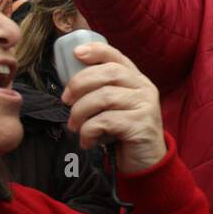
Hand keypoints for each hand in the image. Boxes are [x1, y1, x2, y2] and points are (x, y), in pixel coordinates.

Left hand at [61, 40, 166, 172]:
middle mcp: (144, 88)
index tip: (75, 54)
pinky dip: (89, 131)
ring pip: (104, 97)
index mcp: (136, 80)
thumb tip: (69, 85)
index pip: (117, 57)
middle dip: (80, 84)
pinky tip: (87, 141)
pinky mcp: (141, 124)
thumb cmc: (123, 132)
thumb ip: (101, 91)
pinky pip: (106, 121)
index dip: (96, 51)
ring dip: (81, 112)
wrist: (146, 162)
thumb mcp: (114, 107)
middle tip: (66, 100)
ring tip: (74, 126)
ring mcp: (145, 105)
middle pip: (109, 73)